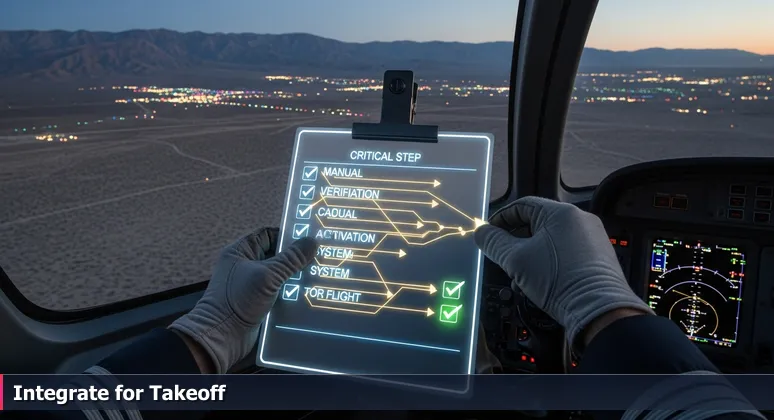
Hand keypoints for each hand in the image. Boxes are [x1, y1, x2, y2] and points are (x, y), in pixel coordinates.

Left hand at [170, 227, 317, 372]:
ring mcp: (253, 285)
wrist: (221, 337)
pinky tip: (310, 293)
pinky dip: (292, 292)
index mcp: (240, 252)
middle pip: (276, 255)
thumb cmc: (238, 300)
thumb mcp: (267, 276)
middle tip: (320, 256)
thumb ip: (290, 259)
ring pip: (280, 275)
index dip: (287, 235)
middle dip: (296, 257)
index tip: (309, 238)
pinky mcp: (260, 303)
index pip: (267, 235)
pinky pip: (280, 292)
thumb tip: (312, 241)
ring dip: (296, 276)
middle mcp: (246, 266)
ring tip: (319, 274)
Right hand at [473, 197, 652, 349]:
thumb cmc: (560, 282)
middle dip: (516, 243)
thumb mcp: (516, 260)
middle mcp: (580, 221)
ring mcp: (591, 239)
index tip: (490, 235)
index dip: (500, 220)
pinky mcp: (597, 258)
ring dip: (531, 257)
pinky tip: (541, 283)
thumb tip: (482, 233)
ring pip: (549, 241)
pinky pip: (565, 253)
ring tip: (522, 278)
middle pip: (536, 224)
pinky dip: (548, 264)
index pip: (522, 206)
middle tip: (504, 260)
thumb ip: (494, 243)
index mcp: (561, 213)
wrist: (598, 311)